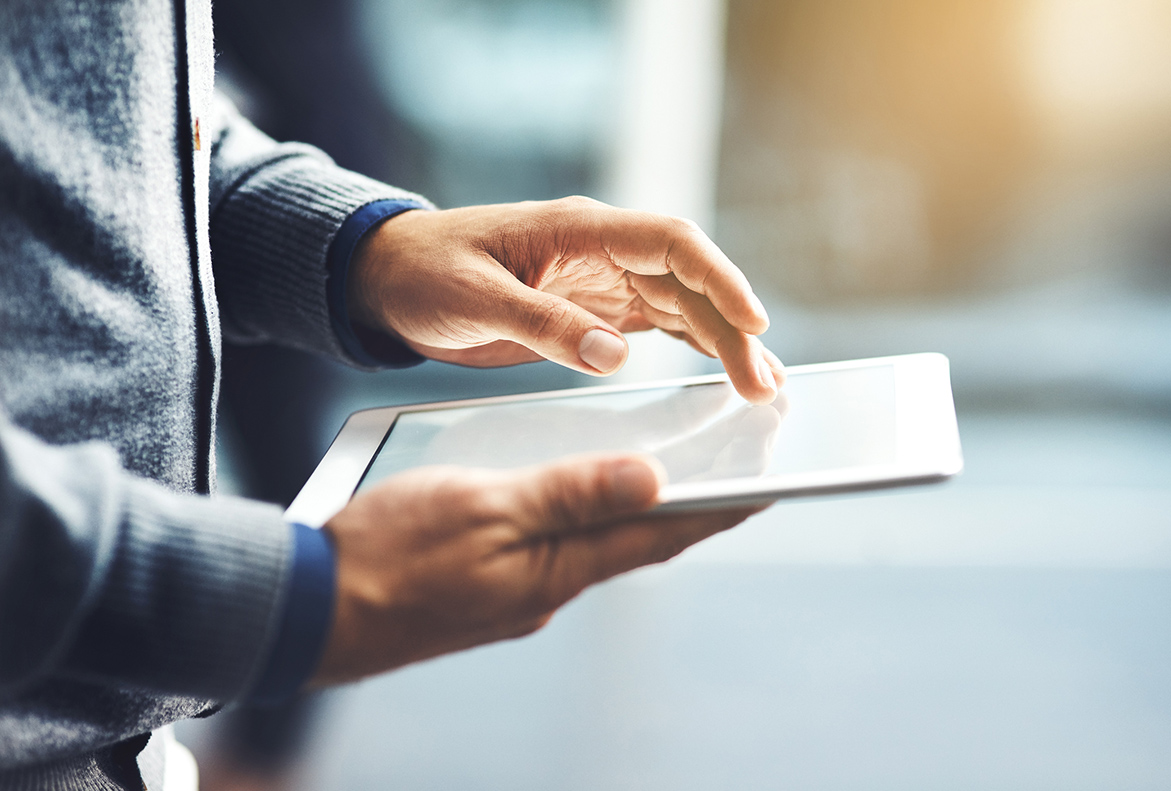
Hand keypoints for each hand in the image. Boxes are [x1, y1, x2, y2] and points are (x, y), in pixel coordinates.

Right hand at [311, 454, 762, 685]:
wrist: (309, 608)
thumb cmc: (389, 555)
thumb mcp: (483, 507)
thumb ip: (567, 493)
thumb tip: (650, 479)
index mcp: (556, 570)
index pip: (658, 534)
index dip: (717, 508)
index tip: (769, 484)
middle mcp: (548, 588)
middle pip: (634, 542)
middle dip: (686, 509)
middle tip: (732, 474)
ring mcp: (517, 592)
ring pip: (592, 545)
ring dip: (633, 512)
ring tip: (667, 473)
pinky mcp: (487, 587)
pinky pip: (552, 548)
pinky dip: (580, 519)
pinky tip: (575, 495)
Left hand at [348, 197, 785, 403]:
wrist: (390, 277)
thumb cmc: (426, 272)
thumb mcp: (475, 299)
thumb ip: (542, 324)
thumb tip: (615, 355)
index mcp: (580, 229)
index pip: (671, 243)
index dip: (720, 278)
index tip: (753, 321)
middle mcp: (603, 251)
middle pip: (689, 282)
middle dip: (732, 329)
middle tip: (764, 384)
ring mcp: (603, 280)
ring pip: (683, 306)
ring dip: (723, 342)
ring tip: (762, 386)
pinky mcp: (594, 311)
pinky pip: (658, 325)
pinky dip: (694, 347)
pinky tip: (722, 371)